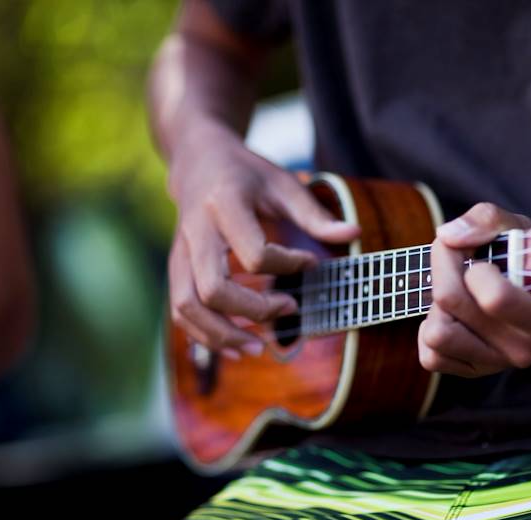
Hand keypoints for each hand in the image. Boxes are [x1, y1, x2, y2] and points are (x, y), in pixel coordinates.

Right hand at [167, 120, 358, 356]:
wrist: (198, 161)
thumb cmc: (246, 174)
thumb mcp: (282, 183)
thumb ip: (315, 214)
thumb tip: (354, 234)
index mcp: (224, 205)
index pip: (254, 252)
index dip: (288, 265)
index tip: (310, 263)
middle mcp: (196, 233)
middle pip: (213, 288)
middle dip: (254, 310)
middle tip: (291, 308)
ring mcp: (180, 253)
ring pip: (188, 306)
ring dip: (222, 334)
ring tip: (258, 348)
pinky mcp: (176, 268)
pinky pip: (181, 312)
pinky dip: (205, 336)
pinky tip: (236, 346)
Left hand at [418, 203, 530, 376]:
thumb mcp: (522, 230)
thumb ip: (487, 220)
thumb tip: (447, 236)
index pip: (493, 297)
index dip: (472, 263)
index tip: (480, 250)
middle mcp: (523, 347)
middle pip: (450, 300)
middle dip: (445, 265)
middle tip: (459, 256)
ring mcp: (498, 363)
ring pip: (436, 334)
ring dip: (438, 306)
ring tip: (460, 292)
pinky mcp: (476, 371)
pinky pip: (430, 357)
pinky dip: (431, 332)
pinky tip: (453, 316)